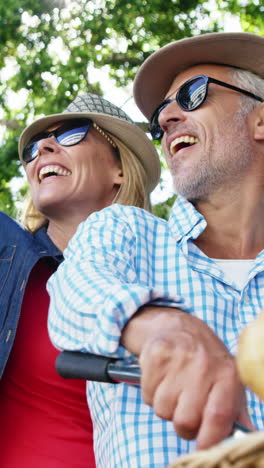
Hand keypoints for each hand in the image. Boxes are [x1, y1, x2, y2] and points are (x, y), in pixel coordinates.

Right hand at [122, 307, 254, 448]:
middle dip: (183, 424)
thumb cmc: (205, 361)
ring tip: (174, 388)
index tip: (202, 445)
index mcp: (227, 375)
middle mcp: (204, 365)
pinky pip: (147, 396)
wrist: (178, 328)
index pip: (218, 417)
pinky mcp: (155, 355)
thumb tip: (246, 435)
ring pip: (163, 410)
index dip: (208, 439)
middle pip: (185, 420)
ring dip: (166, 406)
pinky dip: (151, 393)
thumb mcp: (227, 381)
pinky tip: (162, 378)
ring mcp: (178, 358)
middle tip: (185, 409)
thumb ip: (235, 411)